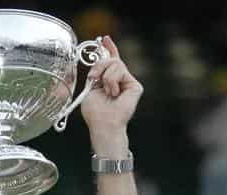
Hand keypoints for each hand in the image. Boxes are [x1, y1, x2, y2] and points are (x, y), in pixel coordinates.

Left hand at [80, 37, 141, 154]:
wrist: (103, 123)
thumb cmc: (95, 111)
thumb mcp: (91, 87)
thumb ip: (96, 73)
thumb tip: (99, 58)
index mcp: (109, 82)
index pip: (111, 61)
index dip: (109, 49)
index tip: (104, 39)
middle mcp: (121, 81)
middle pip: (111, 60)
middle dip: (99, 66)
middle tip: (94, 79)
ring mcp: (129, 83)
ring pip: (115, 64)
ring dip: (105, 76)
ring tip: (107, 92)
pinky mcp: (135, 86)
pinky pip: (120, 71)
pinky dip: (112, 81)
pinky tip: (114, 94)